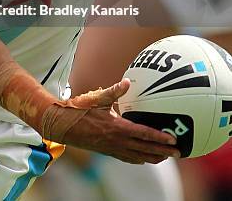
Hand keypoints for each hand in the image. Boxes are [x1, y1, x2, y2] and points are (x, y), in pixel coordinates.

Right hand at [64, 79, 179, 163]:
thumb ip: (114, 91)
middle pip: (145, 149)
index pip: (143, 134)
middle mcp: (117, 141)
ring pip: (138, 156)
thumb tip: (127, 81)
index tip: (173, 139)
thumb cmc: (79, 110)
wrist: (63, 125)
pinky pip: (128, 158)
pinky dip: (140, 159)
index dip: (159, 137)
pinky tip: (144, 158)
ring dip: (154, 157)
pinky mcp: (107, 151)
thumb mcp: (97, 98)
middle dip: (163, 151)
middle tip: (179, 152)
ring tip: (166, 156)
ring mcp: (112, 148)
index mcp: (116, 127)